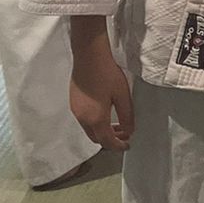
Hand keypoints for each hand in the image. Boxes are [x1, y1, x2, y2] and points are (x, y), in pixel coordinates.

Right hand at [69, 24, 133, 150]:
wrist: (88, 56)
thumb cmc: (107, 74)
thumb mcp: (123, 96)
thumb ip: (127, 116)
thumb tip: (130, 131)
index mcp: (95, 119)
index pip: (107, 141)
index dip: (118, 146)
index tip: (127, 145)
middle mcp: (82, 118)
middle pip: (97, 138)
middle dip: (111, 139)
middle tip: (125, 134)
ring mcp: (76, 110)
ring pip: (90, 129)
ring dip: (103, 130)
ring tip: (118, 124)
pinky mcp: (74, 102)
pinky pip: (85, 120)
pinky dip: (96, 123)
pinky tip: (106, 113)